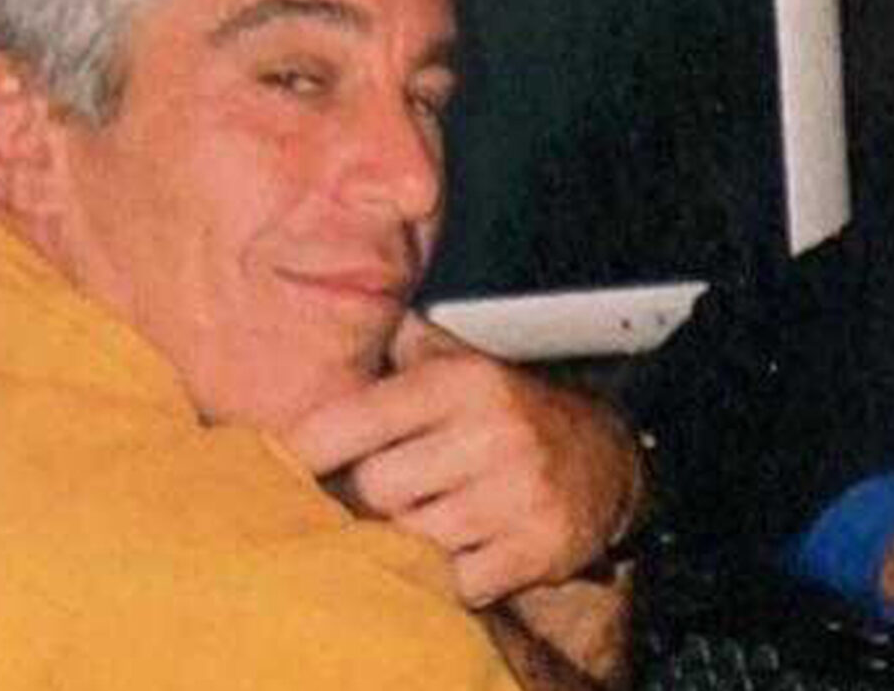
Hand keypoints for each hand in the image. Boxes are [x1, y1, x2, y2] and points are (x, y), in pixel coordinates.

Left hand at [282, 315, 641, 605]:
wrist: (607, 460)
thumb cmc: (509, 413)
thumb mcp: (460, 362)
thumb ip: (398, 347)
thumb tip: (325, 312)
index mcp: (461, 382)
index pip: (356, 418)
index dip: (309, 448)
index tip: (286, 464)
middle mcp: (492, 433)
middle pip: (377, 487)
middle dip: (371, 498)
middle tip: (382, 497)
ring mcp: (518, 494)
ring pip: (413, 539)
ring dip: (409, 539)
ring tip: (425, 522)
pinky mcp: (536, 548)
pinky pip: (457, 582)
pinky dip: (450, 578)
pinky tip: (463, 551)